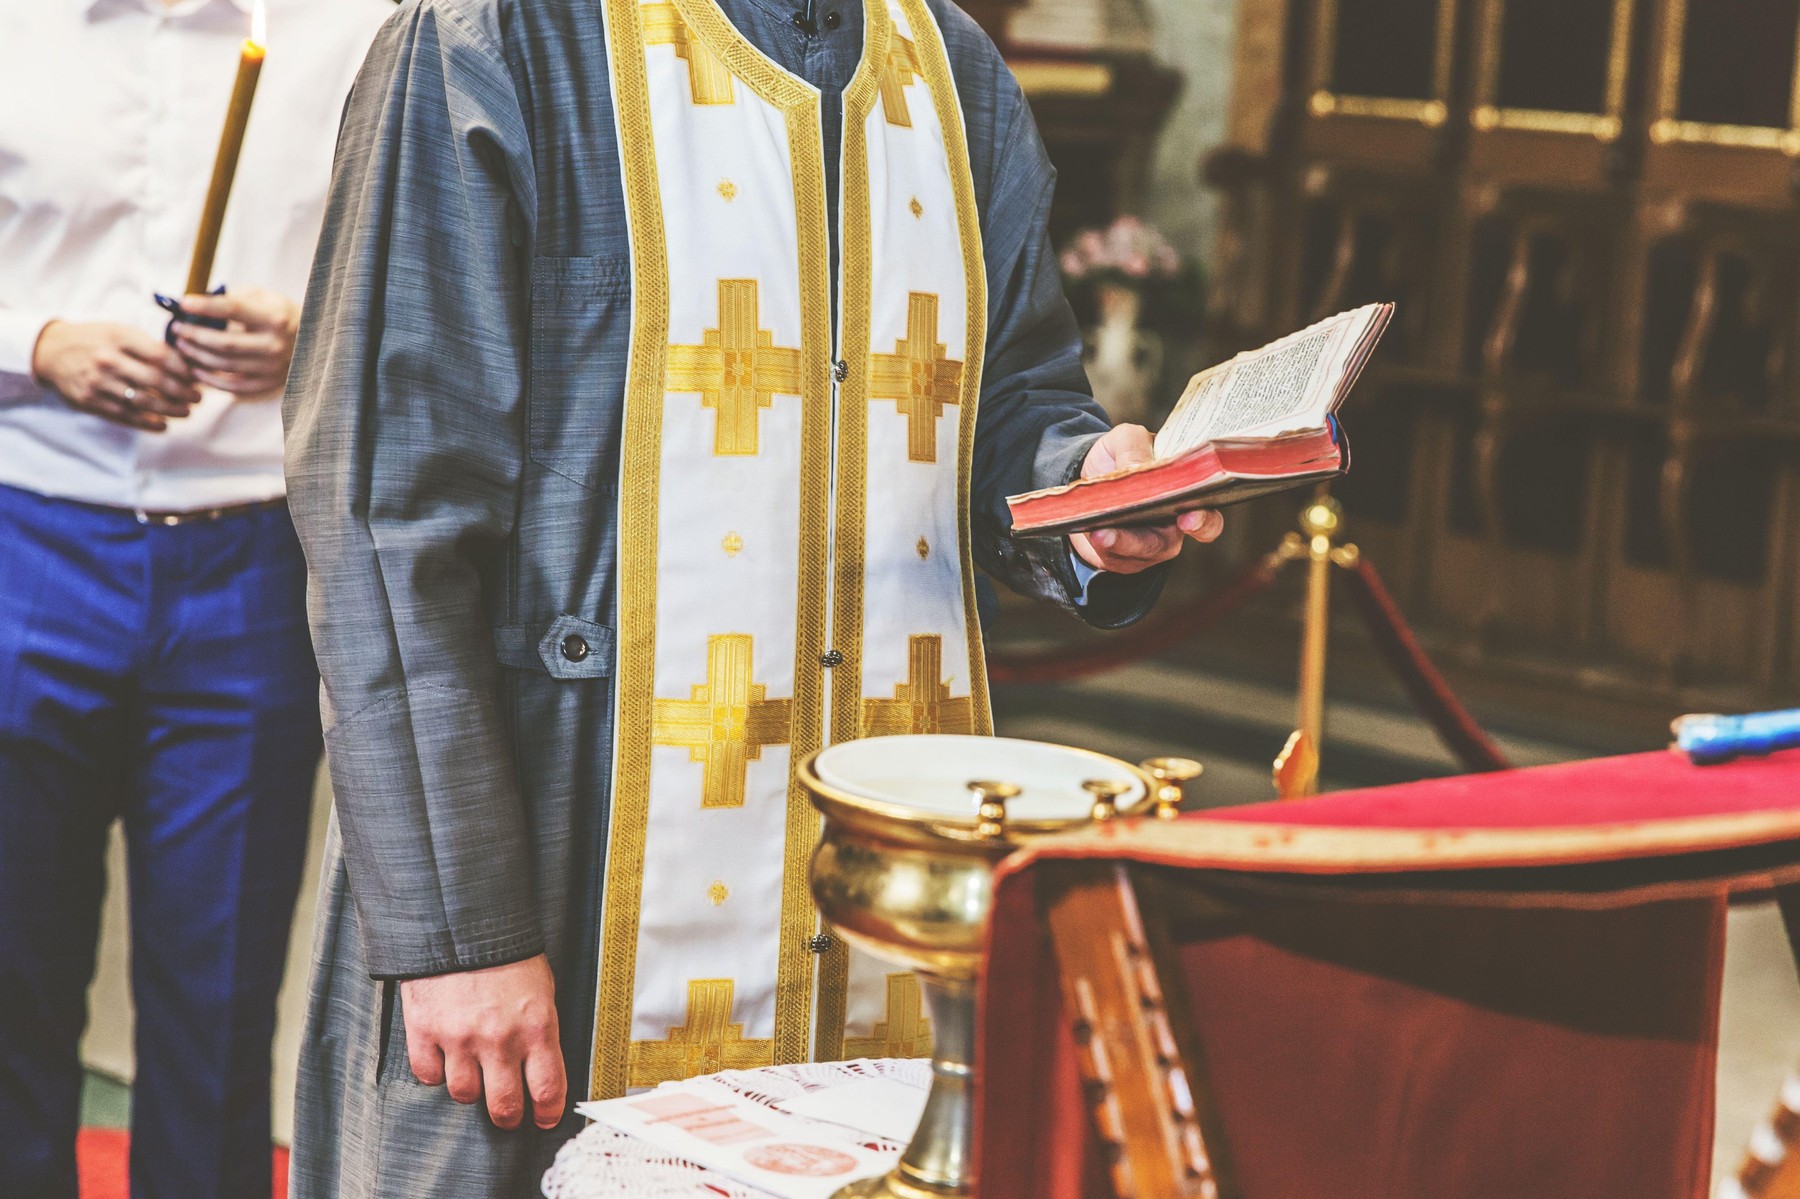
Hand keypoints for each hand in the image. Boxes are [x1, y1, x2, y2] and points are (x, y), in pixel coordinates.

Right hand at [31, 320, 200, 431]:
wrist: (51, 351)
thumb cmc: (95, 340)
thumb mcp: (119, 331)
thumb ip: (148, 345)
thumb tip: (188, 362)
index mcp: (119, 338)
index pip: (162, 356)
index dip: (185, 370)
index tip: (197, 378)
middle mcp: (109, 360)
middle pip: (157, 381)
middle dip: (184, 393)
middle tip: (197, 398)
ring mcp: (99, 382)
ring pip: (144, 402)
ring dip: (171, 410)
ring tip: (186, 411)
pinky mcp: (90, 401)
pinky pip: (126, 416)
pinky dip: (149, 423)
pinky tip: (163, 424)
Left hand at [170, 287, 300, 395]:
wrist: (312, 342)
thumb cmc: (277, 314)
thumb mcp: (263, 298)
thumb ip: (233, 298)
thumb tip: (195, 304)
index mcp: (274, 318)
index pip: (233, 309)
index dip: (205, 306)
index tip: (182, 303)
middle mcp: (275, 345)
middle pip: (224, 342)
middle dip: (194, 335)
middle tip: (176, 328)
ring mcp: (272, 368)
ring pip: (224, 365)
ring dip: (197, 356)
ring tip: (182, 345)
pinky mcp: (268, 384)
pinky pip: (232, 386)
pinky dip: (210, 379)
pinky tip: (196, 368)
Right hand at [399, 953, 566, 1130]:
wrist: (460, 922)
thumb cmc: (504, 952)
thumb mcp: (540, 988)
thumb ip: (539, 1029)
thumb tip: (541, 1066)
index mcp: (536, 1027)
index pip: (547, 1089)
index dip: (547, 1113)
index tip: (544, 1120)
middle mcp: (499, 1039)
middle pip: (504, 1106)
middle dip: (509, 1117)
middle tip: (508, 1114)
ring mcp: (459, 1038)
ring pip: (464, 1095)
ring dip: (471, 1089)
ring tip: (474, 1074)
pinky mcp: (425, 1032)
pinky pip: (429, 1076)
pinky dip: (436, 1072)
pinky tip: (444, 1057)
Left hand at [1070, 424, 1224, 573]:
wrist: (1089, 477)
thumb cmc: (1121, 457)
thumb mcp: (1126, 439)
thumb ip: (1134, 445)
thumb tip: (1138, 467)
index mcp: (1185, 494)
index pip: (1208, 516)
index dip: (1203, 522)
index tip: (1188, 518)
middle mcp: (1172, 525)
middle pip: (1169, 544)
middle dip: (1148, 541)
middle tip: (1133, 532)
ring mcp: (1147, 544)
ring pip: (1138, 552)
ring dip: (1120, 543)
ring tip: (1100, 532)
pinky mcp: (1122, 557)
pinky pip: (1115, 558)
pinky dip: (1103, 545)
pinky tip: (1090, 533)